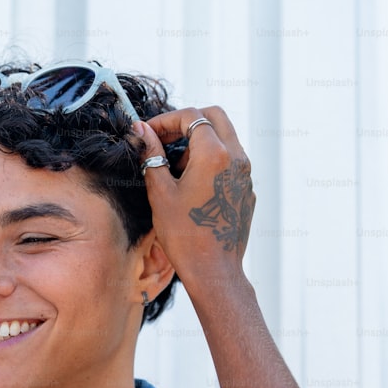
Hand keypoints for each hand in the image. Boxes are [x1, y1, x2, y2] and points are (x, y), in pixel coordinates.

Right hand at [132, 107, 255, 293]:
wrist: (213, 270)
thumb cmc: (184, 235)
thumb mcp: (160, 192)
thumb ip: (151, 155)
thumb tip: (141, 130)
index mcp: (215, 155)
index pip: (192, 116)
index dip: (165, 120)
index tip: (148, 133)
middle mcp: (236, 158)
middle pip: (214, 117)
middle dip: (186, 122)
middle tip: (163, 139)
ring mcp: (245, 174)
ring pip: (224, 137)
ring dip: (198, 141)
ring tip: (173, 167)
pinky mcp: (246, 189)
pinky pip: (230, 160)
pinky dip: (210, 159)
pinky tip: (190, 184)